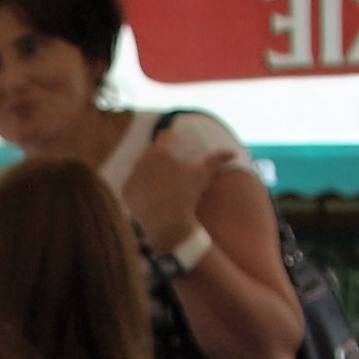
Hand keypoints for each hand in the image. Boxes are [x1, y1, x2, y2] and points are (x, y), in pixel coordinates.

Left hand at [118, 123, 231, 255]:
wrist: (167, 223)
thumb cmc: (187, 196)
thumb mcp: (203, 176)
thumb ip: (217, 160)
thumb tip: (233, 153)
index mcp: (162, 151)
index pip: (166, 135)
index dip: (172, 138)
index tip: (176, 141)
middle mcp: (144, 159)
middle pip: (152, 151)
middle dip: (160, 155)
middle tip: (169, 164)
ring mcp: (133, 174)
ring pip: (141, 166)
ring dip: (148, 169)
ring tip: (160, 179)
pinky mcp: (126, 190)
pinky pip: (133, 184)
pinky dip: (140, 187)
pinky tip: (150, 193)